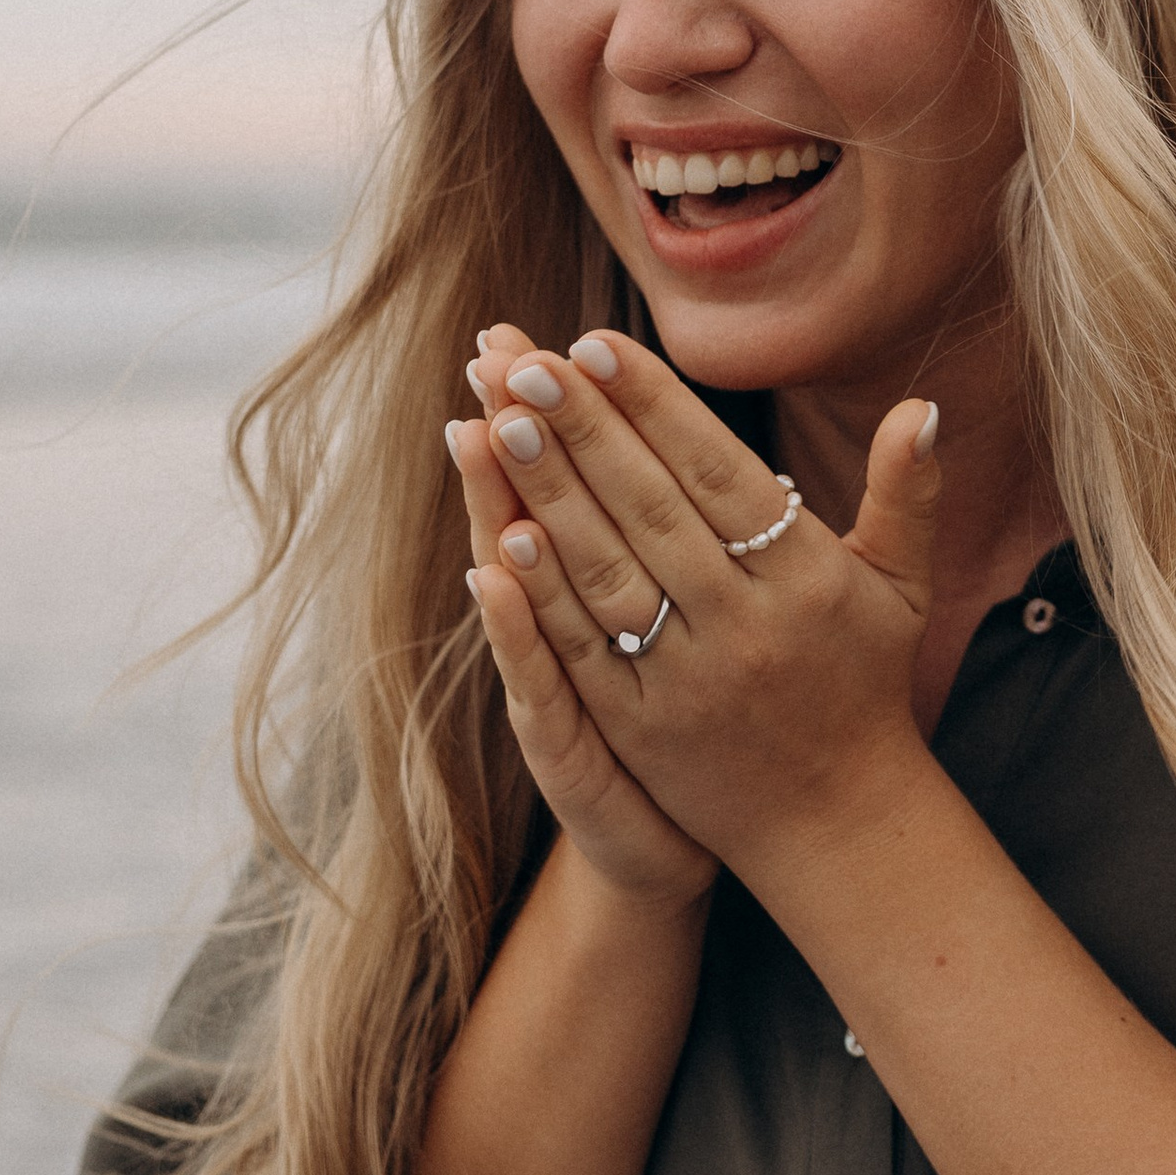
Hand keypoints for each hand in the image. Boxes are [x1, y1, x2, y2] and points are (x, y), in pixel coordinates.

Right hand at [452, 326, 716, 913]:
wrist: (675, 841)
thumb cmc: (691, 716)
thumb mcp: (703, 619)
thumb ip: (693, 530)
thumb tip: (689, 440)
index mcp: (605, 574)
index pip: (572, 476)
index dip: (549, 409)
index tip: (519, 333)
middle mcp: (565, 616)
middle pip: (533, 504)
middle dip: (512, 427)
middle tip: (484, 348)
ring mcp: (555, 674)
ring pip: (520, 578)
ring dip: (496, 506)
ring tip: (472, 430)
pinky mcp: (563, 740)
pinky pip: (535, 674)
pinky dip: (515, 626)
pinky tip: (496, 572)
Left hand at [453, 323, 943, 888]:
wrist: (837, 819)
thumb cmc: (864, 680)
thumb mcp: (901, 584)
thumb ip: (907, 491)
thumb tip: (924, 405)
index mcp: (807, 579)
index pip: (716, 473)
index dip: (654, 406)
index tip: (594, 344)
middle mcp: (746, 624)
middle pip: (651, 510)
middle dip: (583, 430)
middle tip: (523, 362)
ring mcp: (689, 679)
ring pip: (608, 571)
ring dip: (548, 495)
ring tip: (499, 420)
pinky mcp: (642, 727)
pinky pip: (585, 649)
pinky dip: (544, 593)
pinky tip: (503, 534)